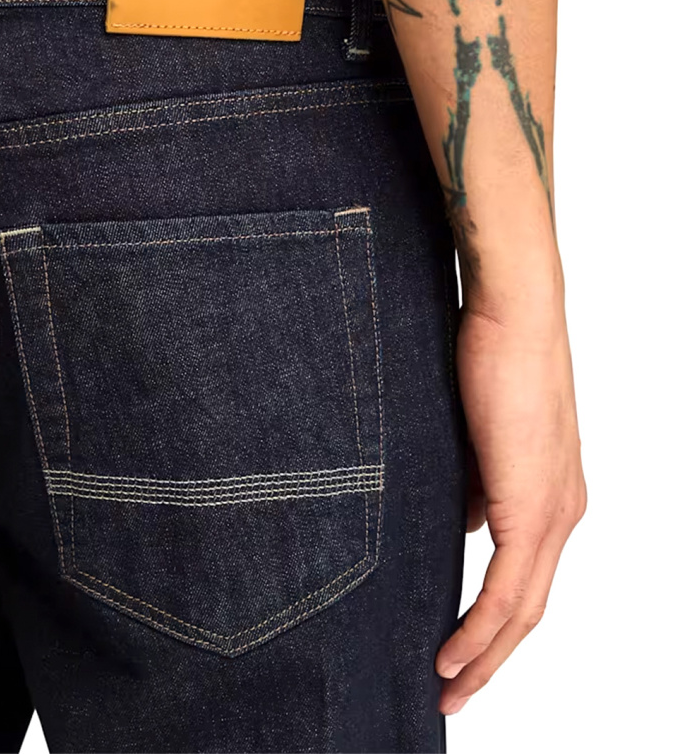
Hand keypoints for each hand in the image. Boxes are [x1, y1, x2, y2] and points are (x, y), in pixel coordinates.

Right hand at [436, 295, 586, 714]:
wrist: (515, 316)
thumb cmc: (493, 360)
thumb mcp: (479, 437)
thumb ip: (478, 487)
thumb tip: (467, 523)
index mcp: (551, 496)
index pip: (525, 581)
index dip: (494, 626)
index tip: (459, 654)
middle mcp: (563, 512)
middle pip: (529, 610)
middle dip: (490, 659)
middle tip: (453, 694)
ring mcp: (553, 511)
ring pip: (523, 609)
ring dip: (484, 655)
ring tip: (448, 686)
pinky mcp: (534, 504)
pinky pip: (508, 587)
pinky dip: (480, 626)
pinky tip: (454, 652)